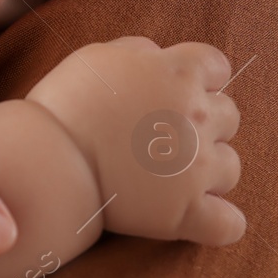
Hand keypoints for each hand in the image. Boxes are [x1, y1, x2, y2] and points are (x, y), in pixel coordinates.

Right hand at [27, 37, 243, 245]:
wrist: (47, 158)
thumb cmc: (64, 104)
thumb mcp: (97, 57)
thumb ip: (137, 52)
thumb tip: (157, 55)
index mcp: (178, 73)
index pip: (215, 67)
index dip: (199, 79)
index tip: (175, 91)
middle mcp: (198, 117)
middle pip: (229, 116)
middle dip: (203, 123)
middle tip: (164, 134)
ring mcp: (197, 168)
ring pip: (230, 168)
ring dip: (208, 170)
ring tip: (170, 175)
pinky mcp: (186, 212)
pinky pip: (229, 225)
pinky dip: (218, 223)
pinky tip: (196, 217)